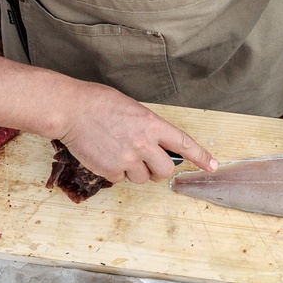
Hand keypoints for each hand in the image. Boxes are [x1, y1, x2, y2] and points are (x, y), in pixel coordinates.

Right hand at [54, 81, 216, 184]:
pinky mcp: (110, 170)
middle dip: (158, 170)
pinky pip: (120, 179)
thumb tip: (156, 144)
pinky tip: (104, 154)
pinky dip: (114, 171)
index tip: (212, 166)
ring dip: (134, 171)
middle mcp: (144, 143)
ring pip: (142, 178)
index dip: (201, 157)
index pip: (184, 144)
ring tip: (117, 152)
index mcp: (152, 124)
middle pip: (165, 171)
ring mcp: (127, 159)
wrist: (70, 109)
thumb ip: (148, 127)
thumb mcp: (132, 108)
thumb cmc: (98, 103)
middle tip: (147, 163)